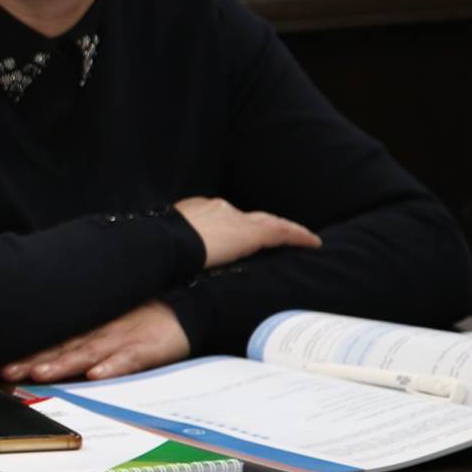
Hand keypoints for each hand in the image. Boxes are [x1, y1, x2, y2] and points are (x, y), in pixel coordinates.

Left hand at [0, 301, 189, 383]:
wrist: (185, 307)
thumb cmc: (140, 318)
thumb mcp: (106, 323)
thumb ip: (80, 337)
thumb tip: (46, 354)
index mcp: (88, 328)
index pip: (52, 342)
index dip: (27, 353)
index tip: (3, 366)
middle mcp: (99, 332)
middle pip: (62, 348)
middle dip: (34, 361)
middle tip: (9, 373)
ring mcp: (122, 339)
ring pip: (88, 352)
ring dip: (64, 363)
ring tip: (41, 373)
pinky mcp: (146, 347)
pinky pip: (128, 358)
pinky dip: (112, 366)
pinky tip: (97, 375)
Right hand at [173, 195, 320, 268]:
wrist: (168, 243)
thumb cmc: (159, 247)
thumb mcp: (164, 245)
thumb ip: (171, 249)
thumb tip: (161, 263)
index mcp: (196, 210)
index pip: (220, 216)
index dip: (231, 225)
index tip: (233, 234)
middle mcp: (219, 208)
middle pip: (247, 217)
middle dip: (259, 225)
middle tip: (272, 235)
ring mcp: (236, 219)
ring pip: (268, 222)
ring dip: (283, 230)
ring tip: (300, 238)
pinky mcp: (253, 233)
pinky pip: (283, 232)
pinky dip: (298, 236)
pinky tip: (312, 242)